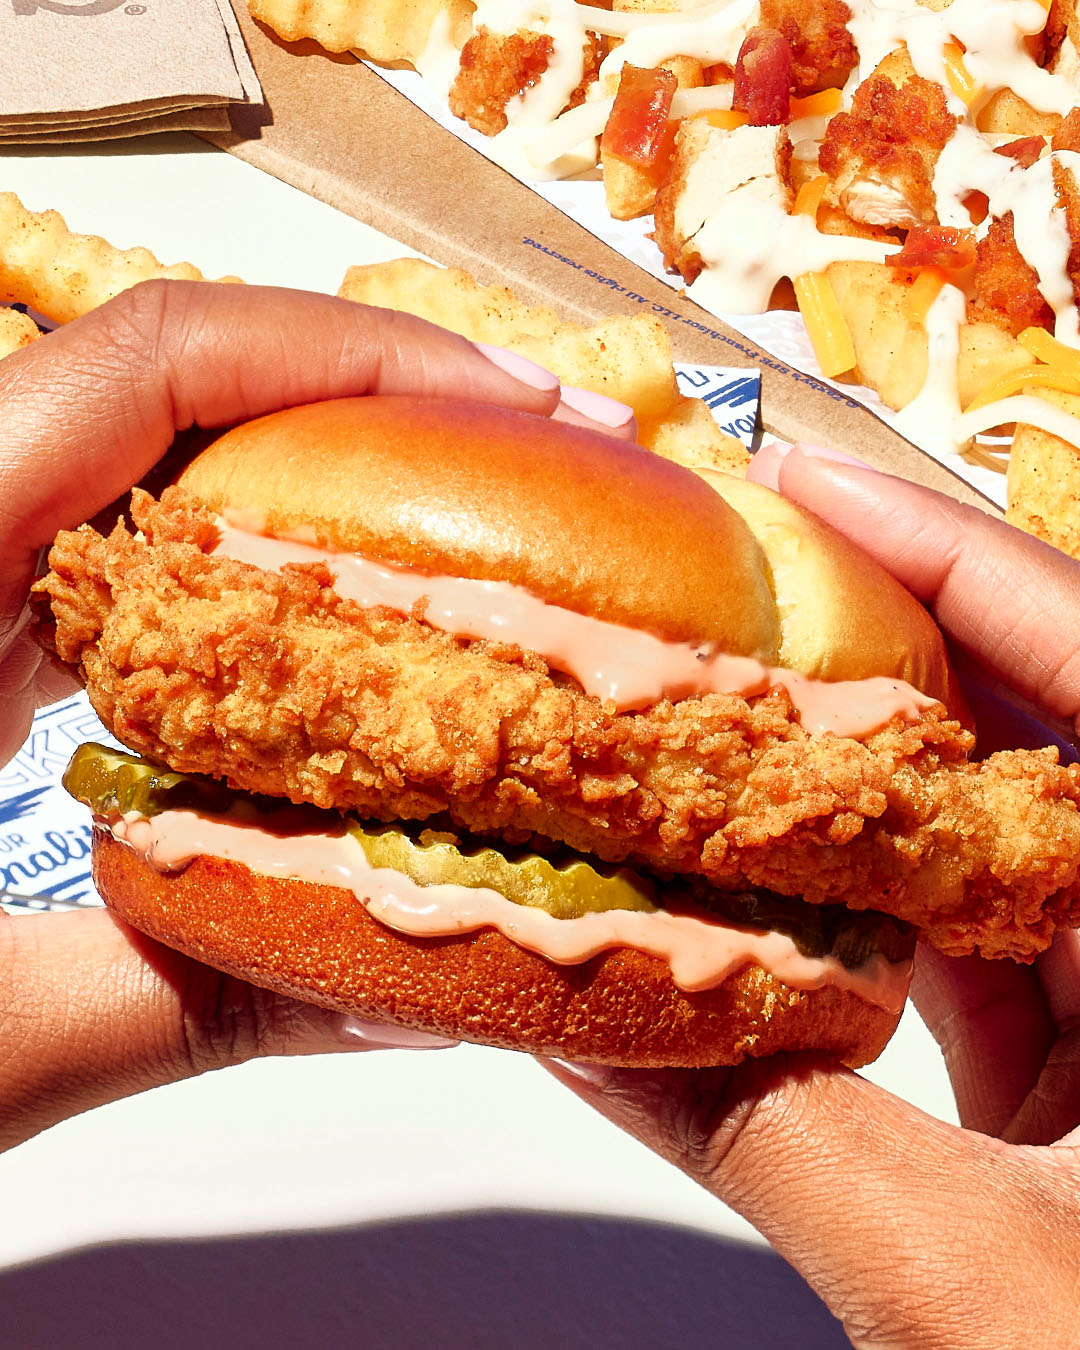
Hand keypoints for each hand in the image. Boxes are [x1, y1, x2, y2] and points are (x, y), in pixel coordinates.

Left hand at [0, 279, 631, 1153]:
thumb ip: (186, 1001)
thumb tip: (420, 984)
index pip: (141, 369)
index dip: (352, 360)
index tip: (516, 412)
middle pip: (171, 383)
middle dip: (375, 400)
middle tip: (541, 462)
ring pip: (155, 452)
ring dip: (326, 464)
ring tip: (480, 516)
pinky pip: (127, 534)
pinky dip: (257, 546)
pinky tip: (341, 611)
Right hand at [547, 448, 1079, 1349]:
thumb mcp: (969, 1272)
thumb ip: (767, 1129)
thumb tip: (586, 1021)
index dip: (944, 551)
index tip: (803, 480)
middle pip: (1029, 732)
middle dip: (874, 658)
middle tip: (731, 592)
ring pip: (990, 841)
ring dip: (855, 797)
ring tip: (728, 733)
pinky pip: (980, 939)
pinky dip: (875, 915)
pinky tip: (780, 904)